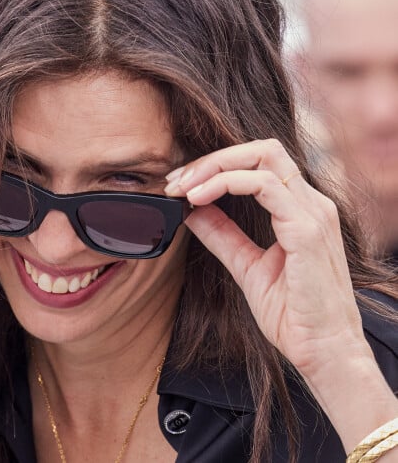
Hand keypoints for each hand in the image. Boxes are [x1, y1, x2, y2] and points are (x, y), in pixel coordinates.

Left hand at [164, 138, 368, 378]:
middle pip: (261, 150)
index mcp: (299, 209)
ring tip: (183, 188)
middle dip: (213, 159)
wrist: (324, 352)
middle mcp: (310, 203)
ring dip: (214, 167)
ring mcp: (312, 213)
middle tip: (177, 180)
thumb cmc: (293, 313)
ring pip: (263, 158)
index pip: (258, 163)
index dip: (216, 165)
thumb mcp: (247, 266)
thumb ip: (222, 235)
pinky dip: (226, 184)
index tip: (180, 184)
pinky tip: (199, 200)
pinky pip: (265, 187)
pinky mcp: (307, 230)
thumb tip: (192, 211)